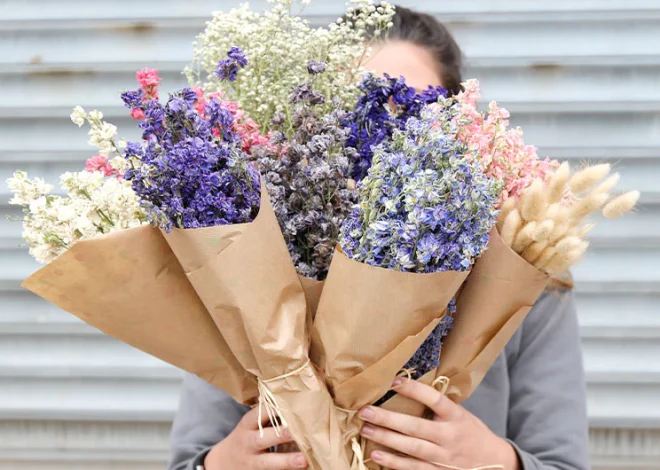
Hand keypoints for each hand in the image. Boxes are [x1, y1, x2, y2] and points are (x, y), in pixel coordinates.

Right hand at [204, 407, 307, 468]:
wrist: (223, 463)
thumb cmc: (246, 437)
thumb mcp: (249, 424)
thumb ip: (265, 415)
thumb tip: (291, 399)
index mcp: (247, 425)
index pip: (259, 413)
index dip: (274, 409)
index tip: (291, 404)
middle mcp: (249, 443)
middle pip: (263, 438)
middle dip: (281, 435)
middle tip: (299, 431)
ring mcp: (252, 461)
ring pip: (268, 462)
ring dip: (287, 461)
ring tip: (304, 460)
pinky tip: (301, 468)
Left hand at [358, 380, 519, 469]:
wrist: (495, 463)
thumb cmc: (471, 432)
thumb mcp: (460, 414)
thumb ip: (438, 405)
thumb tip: (407, 387)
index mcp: (456, 416)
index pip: (435, 399)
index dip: (414, 390)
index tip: (394, 380)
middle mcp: (449, 436)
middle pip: (416, 426)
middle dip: (388, 418)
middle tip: (365, 411)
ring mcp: (444, 457)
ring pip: (412, 448)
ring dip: (386, 439)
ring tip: (366, 430)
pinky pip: (413, 468)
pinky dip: (394, 463)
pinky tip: (377, 455)